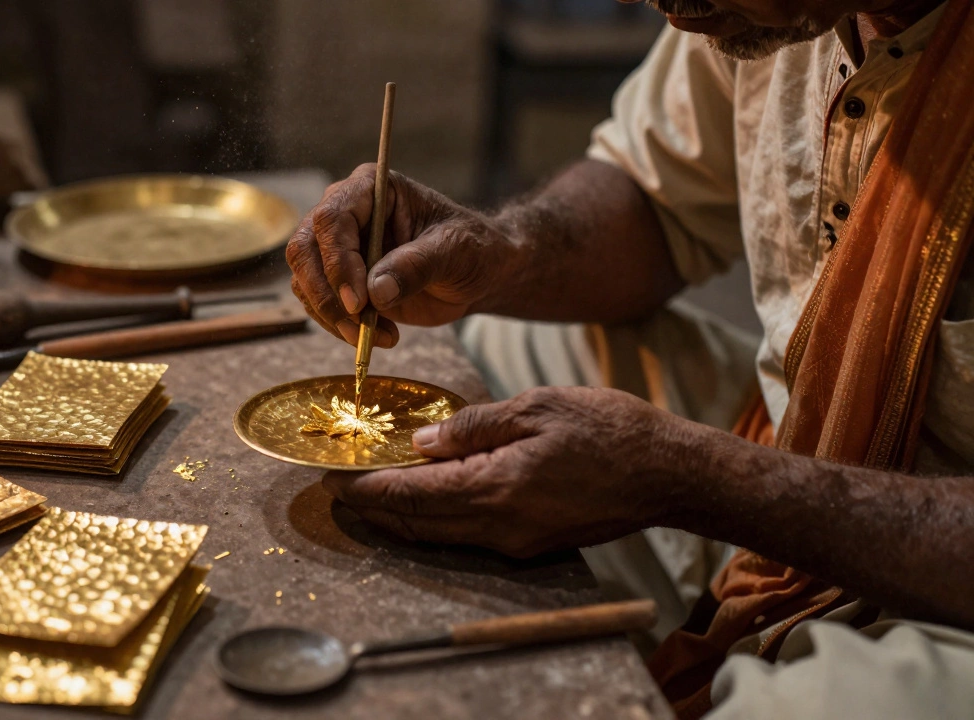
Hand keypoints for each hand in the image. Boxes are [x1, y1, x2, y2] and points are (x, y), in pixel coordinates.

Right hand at [286, 164, 524, 346]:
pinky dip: (339, 327)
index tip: (358, 301)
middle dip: (325, 294)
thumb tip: (376, 291)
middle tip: (357, 324)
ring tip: (377, 335)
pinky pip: (318, 304)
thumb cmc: (471, 249)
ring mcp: (337, 248)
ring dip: (332, 317)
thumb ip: (417, 265)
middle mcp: (345, 213)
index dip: (338, 261)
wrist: (476, 273)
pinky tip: (379, 335)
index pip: (332, 219)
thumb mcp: (454, 251)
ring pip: (304, 281)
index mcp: (371, 188)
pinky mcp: (339, 281)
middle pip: (304, 249)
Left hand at [323, 386, 688, 557]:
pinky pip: (468, 535)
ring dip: (403, 516)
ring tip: (372, 492)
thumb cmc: (610, 430)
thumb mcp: (537, 407)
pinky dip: (437, 518)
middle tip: (340, 488)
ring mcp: (516, 541)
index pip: (410, 495)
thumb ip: (474, 426)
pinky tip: (428, 497)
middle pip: (417, 523)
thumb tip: (422, 442)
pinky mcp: (532, 543)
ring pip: (440, 534)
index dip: (366, 488)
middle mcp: (499, 526)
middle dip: (374, 507)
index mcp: (495, 488)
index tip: (332, 478)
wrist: (669, 474)